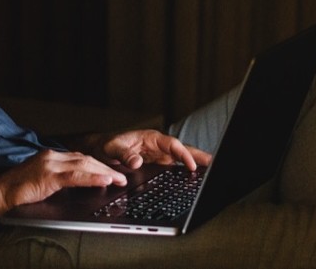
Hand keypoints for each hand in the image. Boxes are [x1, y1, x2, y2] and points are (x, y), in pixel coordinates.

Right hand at [0, 149, 127, 208]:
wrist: (0, 192)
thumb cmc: (18, 189)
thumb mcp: (42, 181)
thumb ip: (58, 178)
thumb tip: (78, 184)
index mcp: (51, 156)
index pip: (81, 158)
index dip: (98, 164)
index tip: (111, 170)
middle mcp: (53, 156)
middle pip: (86, 159)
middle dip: (105, 167)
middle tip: (121, 176)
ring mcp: (51, 164)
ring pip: (84, 165)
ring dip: (104, 172)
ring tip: (118, 179)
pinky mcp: (49, 175)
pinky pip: (76, 176)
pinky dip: (92, 178)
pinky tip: (104, 181)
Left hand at [94, 129, 212, 171]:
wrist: (101, 150)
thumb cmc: (107, 146)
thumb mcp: (113, 148)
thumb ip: (125, 154)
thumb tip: (136, 162)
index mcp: (151, 138)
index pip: (172, 145)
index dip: (183, 154)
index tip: (191, 165)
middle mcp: (158, 146)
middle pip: (181, 150)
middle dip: (197, 155)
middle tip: (213, 163)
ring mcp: (159, 155)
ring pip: (180, 158)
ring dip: (194, 162)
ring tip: (210, 169)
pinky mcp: (157, 164)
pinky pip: (173, 166)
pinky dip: (184, 170)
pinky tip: (192, 176)